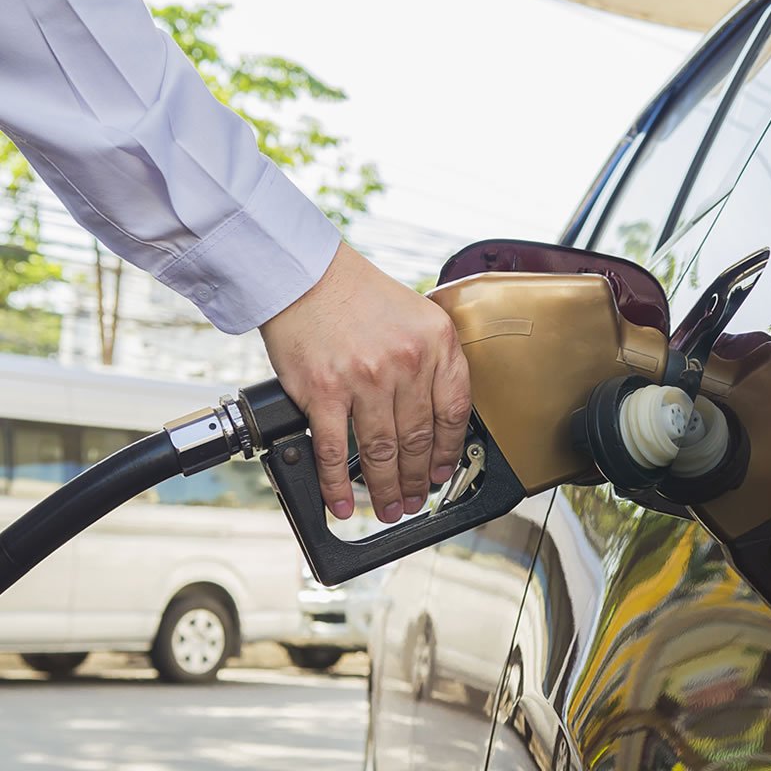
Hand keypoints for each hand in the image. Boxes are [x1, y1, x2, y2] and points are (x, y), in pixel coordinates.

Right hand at [260, 243, 470, 522]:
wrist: (305, 274)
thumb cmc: (357, 294)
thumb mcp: (417, 317)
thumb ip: (433, 362)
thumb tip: (436, 418)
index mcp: (437, 343)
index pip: (454, 412)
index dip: (449, 452)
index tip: (443, 472)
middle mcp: (407, 362)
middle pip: (419, 439)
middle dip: (418, 480)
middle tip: (416, 500)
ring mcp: (366, 379)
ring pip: (382, 452)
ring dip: (386, 489)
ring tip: (389, 508)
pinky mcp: (324, 392)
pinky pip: (334, 451)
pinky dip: (338, 486)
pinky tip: (343, 504)